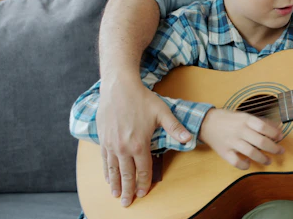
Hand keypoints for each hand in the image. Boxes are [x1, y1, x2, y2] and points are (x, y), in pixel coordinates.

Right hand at [97, 75, 191, 206]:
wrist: (118, 87)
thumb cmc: (142, 98)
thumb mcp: (162, 112)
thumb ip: (175, 128)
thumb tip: (189, 139)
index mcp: (139, 144)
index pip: (143, 170)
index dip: (144, 183)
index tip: (144, 193)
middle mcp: (123, 148)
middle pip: (126, 174)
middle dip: (128, 191)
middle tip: (127, 203)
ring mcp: (111, 144)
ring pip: (113, 170)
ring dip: (115, 184)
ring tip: (116, 196)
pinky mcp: (103, 139)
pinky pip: (104, 160)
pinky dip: (106, 172)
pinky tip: (107, 178)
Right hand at [198, 109, 284, 169]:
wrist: (205, 122)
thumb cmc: (228, 118)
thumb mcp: (244, 115)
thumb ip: (261, 121)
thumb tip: (278, 128)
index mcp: (245, 120)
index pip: (263, 127)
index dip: (275, 133)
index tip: (281, 137)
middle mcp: (239, 131)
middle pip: (261, 142)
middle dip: (274, 148)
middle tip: (281, 151)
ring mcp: (231, 142)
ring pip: (251, 153)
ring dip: (263, 159)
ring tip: (269, 161)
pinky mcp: (224, 152)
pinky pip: (236, 162)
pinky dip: (244, 165)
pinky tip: (249, 163)